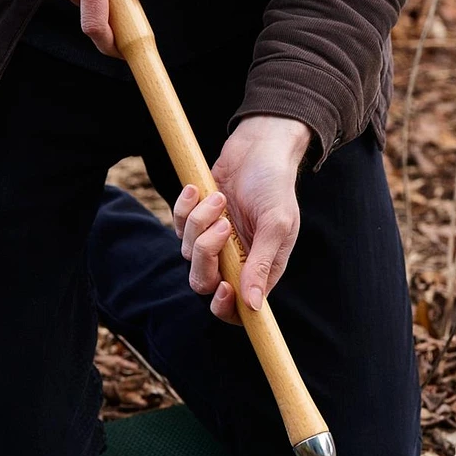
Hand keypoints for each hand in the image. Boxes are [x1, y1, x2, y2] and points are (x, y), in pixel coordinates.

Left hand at [173, 116, 312, 322]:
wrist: (259, 147)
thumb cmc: (275, 185)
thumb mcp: (276, 224)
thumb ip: (262, 265)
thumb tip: (254, 306)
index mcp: (260, 268)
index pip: (238, 308)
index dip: (225, 308)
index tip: (223, 287)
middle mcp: (236, 260)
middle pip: (204, 282)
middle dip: (206, 256)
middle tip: (222, 227)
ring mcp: (214, 241)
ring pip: (188, 252)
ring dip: (200, 222)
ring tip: (220, 198)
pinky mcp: (198, 220)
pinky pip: (178, 226)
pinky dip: (186, 207)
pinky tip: (200, 189)